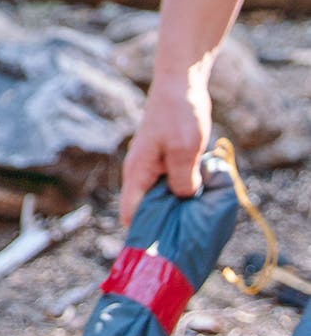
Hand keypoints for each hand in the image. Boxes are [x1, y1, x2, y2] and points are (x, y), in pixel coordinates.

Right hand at [118, 72, 212, 225]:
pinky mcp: (167, 162)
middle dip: (165, 225)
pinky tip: (203, 199)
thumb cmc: (178, 114)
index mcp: (138, 172)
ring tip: (198, 222)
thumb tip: (186, 200)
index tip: (159, 251)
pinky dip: (186, 195)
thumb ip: (182, 179)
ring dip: (179, 209)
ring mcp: (154, 168)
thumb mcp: (184, 149)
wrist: (180, 84)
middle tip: (188, 239)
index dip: (142, 234)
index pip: (131, 213)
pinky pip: (174, 187)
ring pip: (163, 199)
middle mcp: (141, 173)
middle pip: (147, 210)